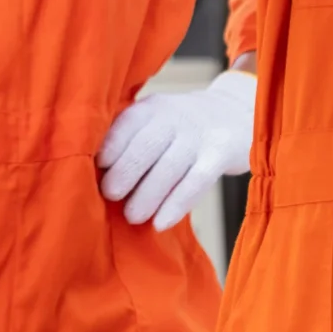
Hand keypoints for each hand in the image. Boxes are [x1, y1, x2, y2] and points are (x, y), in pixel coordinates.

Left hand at [98, 67, 257, 230]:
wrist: (236, 112)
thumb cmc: (181, 127)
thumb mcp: (155, 120)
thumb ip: (131, 140)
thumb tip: (97, 174)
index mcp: (151, 108)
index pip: (127, 124)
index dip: (109, 147)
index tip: (96, 169)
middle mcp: (174, 117)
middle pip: (146, 146)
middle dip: (125, 173)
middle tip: (111, 196)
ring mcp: (199, 136)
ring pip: (170, 167)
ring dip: (148, 195)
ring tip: (133, 216)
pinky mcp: (221, 154)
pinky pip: (196, 182)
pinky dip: (176, 204)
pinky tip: (161, 223)